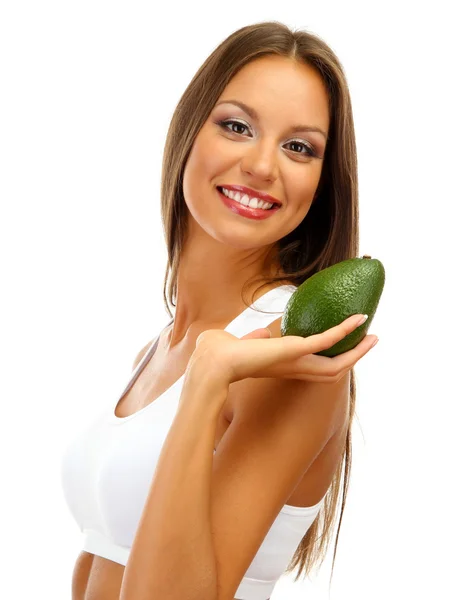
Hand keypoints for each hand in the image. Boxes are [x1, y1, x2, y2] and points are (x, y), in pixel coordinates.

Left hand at [190, 314, 378, 385]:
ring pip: (337, 363)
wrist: (212, 364)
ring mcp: (296, 361)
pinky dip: (344, 330)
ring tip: (373, 335)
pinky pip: (327, 340)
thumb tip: (262, 335)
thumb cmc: (221, 355)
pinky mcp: (295, 350)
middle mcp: (294, 367)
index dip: (333, 357)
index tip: (346, 346)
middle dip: (353, 356)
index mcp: (284, 365)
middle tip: (371, 341)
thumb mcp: (245, 345)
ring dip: (356, 349)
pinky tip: (358, 319)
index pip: (315, 365)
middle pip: (333, 369)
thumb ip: (256, 341)